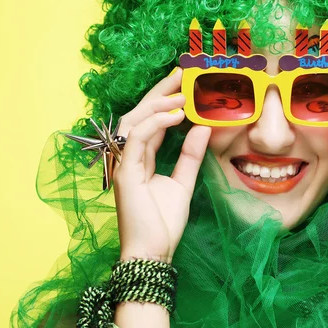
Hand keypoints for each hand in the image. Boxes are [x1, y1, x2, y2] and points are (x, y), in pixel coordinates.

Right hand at [113, 68, 211, 262]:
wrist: (153, 252)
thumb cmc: (163, 223)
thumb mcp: (183, 182)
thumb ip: (190, 156)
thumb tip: (203, 128)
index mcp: (140, 159)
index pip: (150, 122)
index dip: (165, 102)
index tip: (184, 84)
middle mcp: (129, 157)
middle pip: (139, 115)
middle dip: (159, 93)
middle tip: (181, 74)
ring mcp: (124, 164)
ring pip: (135, 121)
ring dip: (158, 104)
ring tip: (182, 93)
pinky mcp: (125, 172)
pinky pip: (137, 138)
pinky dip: (155, 123)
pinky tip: (176, 115)